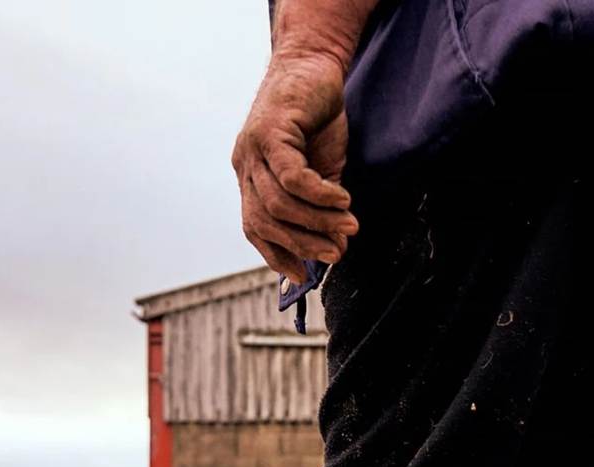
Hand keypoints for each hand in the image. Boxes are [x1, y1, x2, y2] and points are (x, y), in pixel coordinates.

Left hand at [232, 52, 358, 283]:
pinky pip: (292, 177)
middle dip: (303, 244)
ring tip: (348, 225)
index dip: (277, 256)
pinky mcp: (269, 130)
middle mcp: (245, 165)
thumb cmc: (318, 120)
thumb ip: (324, 210)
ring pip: (279, 203)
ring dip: (317, 221)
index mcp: (251, 179)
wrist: (315, 65)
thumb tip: (338, 249)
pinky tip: (341, 199)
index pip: (255, 229)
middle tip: (338, 252)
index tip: (304, 275)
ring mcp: (252, 148)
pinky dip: (318, 194)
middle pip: (266, 221)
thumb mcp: (323, 174)